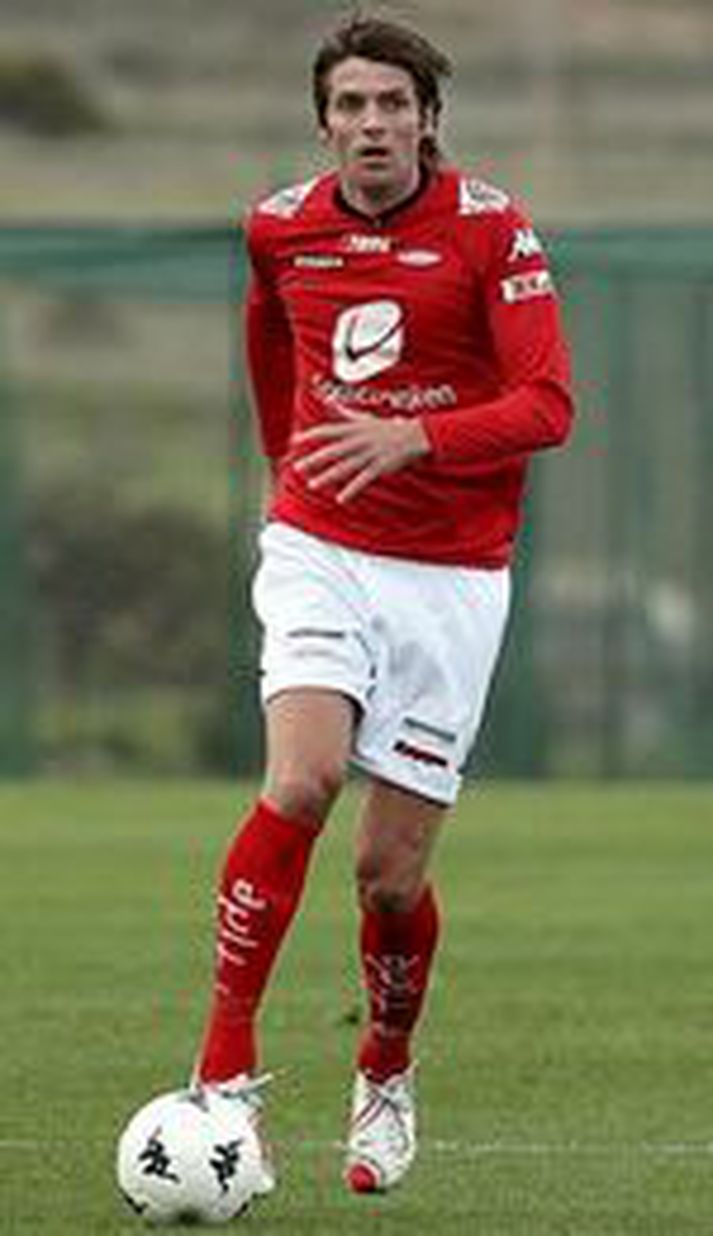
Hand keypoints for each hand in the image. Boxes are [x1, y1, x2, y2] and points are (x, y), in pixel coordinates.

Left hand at [292, 405, 430, 503]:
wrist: (416, 434)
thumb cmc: (389, 427)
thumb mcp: (366, 418)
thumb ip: (347, 413)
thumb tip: (332, 403)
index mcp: (354, 428)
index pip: (327, 431)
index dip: (310, 435)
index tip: (294, 441)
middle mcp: (359, 440)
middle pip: (332, 451)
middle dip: (313, 459)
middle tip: (297, 467)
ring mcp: (369, 454)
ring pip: (344, 467)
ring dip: (327, 477)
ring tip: (312, 485)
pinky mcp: (380, 466)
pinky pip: (362, 480)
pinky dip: (351, 490)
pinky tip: (340, 499)